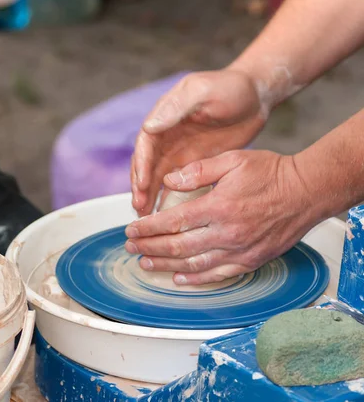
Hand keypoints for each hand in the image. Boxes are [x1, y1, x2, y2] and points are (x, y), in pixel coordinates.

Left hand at [125, 150, 316, 284]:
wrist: (308, 191)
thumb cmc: (271, 173)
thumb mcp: (233, 160)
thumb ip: (198, 170)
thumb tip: (168, 180)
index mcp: (219, 206)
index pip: (172, 222)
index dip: (148, 228)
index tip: (131, 229)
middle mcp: (227, 232)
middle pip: (177, 246)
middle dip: (149, 247)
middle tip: (131, 247)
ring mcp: (239, 250)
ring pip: (193, 264)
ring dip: (165, 265)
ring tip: (145, 263)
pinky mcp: (251, 260)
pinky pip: (218, 275)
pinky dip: (196, 279)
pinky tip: (179, 278)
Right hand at [132, 69, 267, 215]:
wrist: (256, 96)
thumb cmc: (230, 88)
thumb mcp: (203, 92)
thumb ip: (177, 108)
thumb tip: (150, 126)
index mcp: (164, 117)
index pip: (145, 144)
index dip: (141, 165)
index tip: (142, 183)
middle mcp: (166, 136)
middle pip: (146, 164)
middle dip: (141, 186)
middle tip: (139, 206)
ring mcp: (178, 151)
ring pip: (157, 177)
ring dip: (149, 195)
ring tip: (145, 215)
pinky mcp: (192, 163)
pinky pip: (176, 183)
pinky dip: (168, 197)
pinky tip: (166, 215)